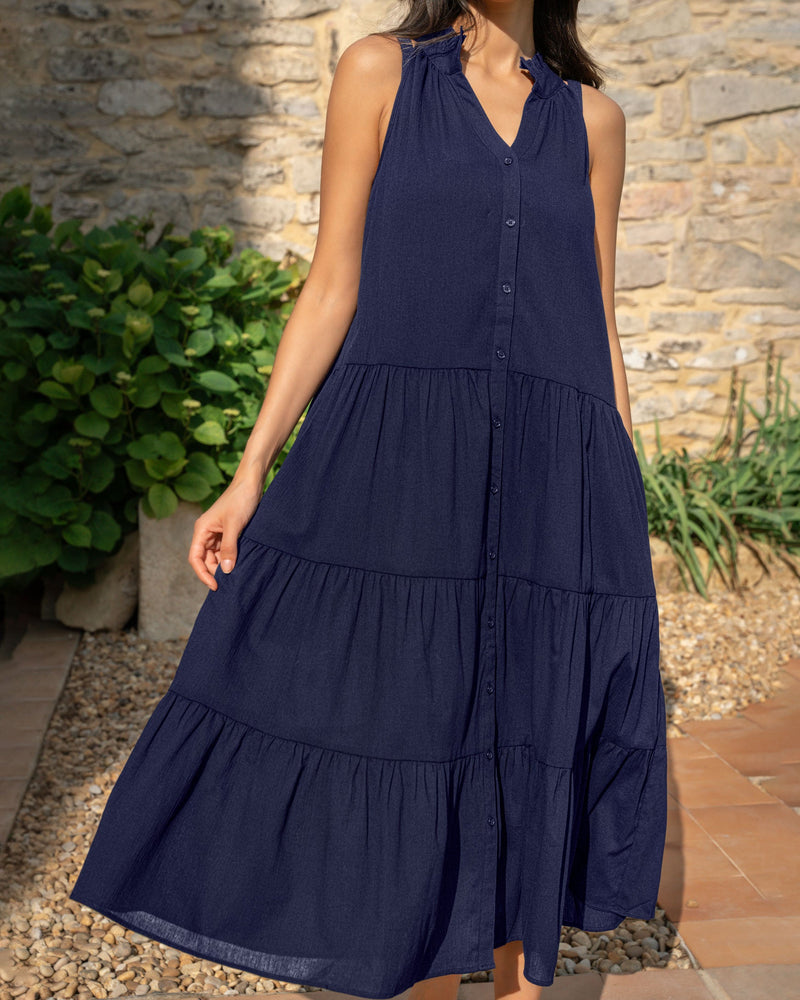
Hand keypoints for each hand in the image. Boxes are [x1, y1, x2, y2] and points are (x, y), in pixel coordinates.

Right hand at [188, 474, 264, 589]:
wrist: (251, 484)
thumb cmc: (240, 500)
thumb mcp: (235, 526)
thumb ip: (229, 548)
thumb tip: (226, 570)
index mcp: (202, 530)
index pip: (195, 558)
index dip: (203, 574)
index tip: (215, 585)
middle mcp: (206, 533)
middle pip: (205, 559)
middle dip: (215, 571)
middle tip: (230, 582)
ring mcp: (217, 533)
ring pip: (216, 556)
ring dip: (224, 565)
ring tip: (236, 574)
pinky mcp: (228, 532)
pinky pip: (226, 550)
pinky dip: (231, 558)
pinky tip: (240, 564)